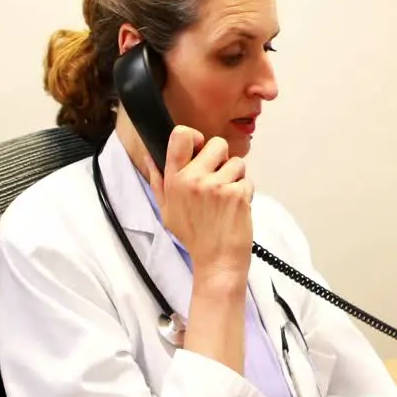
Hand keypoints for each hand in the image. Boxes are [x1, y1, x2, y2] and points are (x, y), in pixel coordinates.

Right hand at [144, 126, 253, 279]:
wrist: (217, 261)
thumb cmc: (194, 237)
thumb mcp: (167, 210)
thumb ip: (158, 181)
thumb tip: (149, 156)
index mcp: (174, 179)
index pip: (181, 136)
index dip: (196, 137)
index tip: (200, 149)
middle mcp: (193, 179)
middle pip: (217, 144)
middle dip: (222, 159)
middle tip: (218, 179)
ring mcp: (216, 186)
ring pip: (237, 162)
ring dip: (236, 177)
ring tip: (226, 198)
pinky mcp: (236, 194)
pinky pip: (247, 180)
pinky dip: (245, 192)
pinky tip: (235, 208)